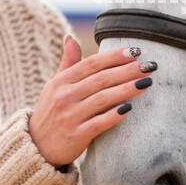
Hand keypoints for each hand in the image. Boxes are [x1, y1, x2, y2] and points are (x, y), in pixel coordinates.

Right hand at [29, 34, 155, 168]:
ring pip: (102, 99)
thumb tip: (70, 37)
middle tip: (149, 65)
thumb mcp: (54, 86)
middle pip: (100, 79)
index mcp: (61, 81)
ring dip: (126, 89)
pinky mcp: (76, 135)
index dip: (114, 56)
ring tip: (146, 83)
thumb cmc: (51, 112)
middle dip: (127, 71)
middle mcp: (64, 96)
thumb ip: (67, 63)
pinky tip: (129, 109)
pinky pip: (98, 124)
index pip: (91, 64)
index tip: (135, 51)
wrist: (36, 146)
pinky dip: (113, 115)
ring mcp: (70, 116)